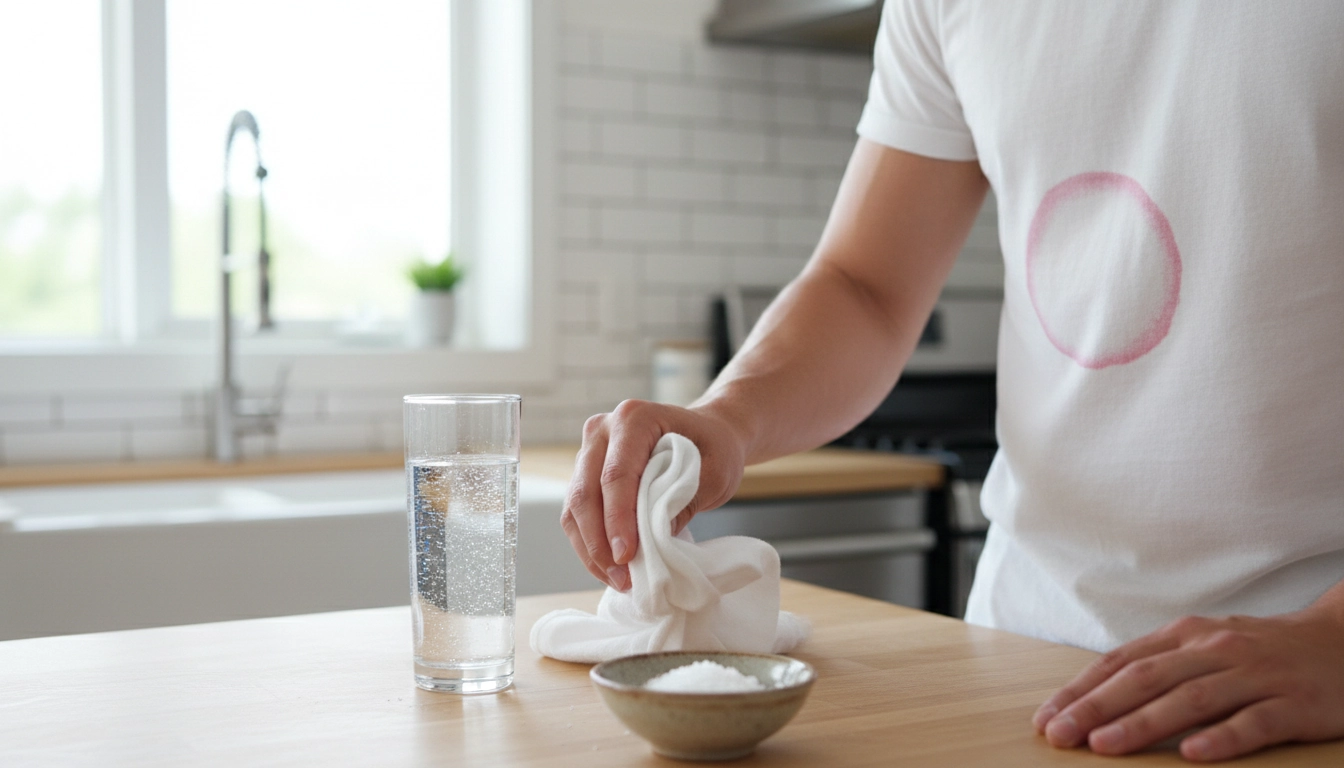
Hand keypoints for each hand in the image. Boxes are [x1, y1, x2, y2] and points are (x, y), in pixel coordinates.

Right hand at [559, 399, 748, 591]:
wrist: (709, 434)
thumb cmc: (715, 448)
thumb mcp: (715, 474)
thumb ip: (683, 503)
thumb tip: (650, 543)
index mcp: (634, 418)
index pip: (616, 475)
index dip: (618, 519)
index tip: (627, 556)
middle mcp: (602, 430)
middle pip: (586, 493)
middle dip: (599, 542)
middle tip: (622, 578)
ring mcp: (589, 451)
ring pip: (575, 508)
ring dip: (591, 550)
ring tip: (618, 581)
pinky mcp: (587, 475)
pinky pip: (578, 515)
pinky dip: (591, 545)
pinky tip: (610, 569)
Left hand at [1032, 605, 1343, 760]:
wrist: (1343, 641)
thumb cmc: (1261, 651)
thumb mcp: (1205, 647)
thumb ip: (1159, 666)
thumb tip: (1097, 694)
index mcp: (1186, 636)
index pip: (1121, 663)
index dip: (1081, 690)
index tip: (1046, 717)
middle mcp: (1215, 650)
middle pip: (1145, 679)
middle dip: (1095, 707)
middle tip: (1059, 734)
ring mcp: (1255, 675)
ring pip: (1190, 698)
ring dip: (1142, 723)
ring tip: (1104, 744)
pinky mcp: (1295, 703)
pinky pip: (1254, 722)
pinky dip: (1221, 737)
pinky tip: (1192, 754)